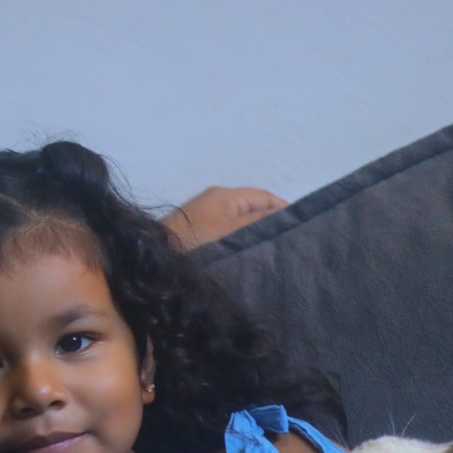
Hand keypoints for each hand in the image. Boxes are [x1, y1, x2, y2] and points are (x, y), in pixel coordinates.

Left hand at [161, 186, 287, 249]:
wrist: (153, 258)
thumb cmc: (195, 240)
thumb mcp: (232, 230)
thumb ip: (259, 222)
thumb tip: (283, 217)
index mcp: (225, 194)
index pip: (265, 197)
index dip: (284, 211)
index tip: (300, 230)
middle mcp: (215, 201)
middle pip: (252, 209)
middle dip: (270, 223)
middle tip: (286, 244)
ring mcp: (204, 217)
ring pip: (239, 222)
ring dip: (253, 234)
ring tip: (269, 252)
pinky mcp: (196, 233)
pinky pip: (225, 233)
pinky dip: (237, 241)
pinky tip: (245, 256)